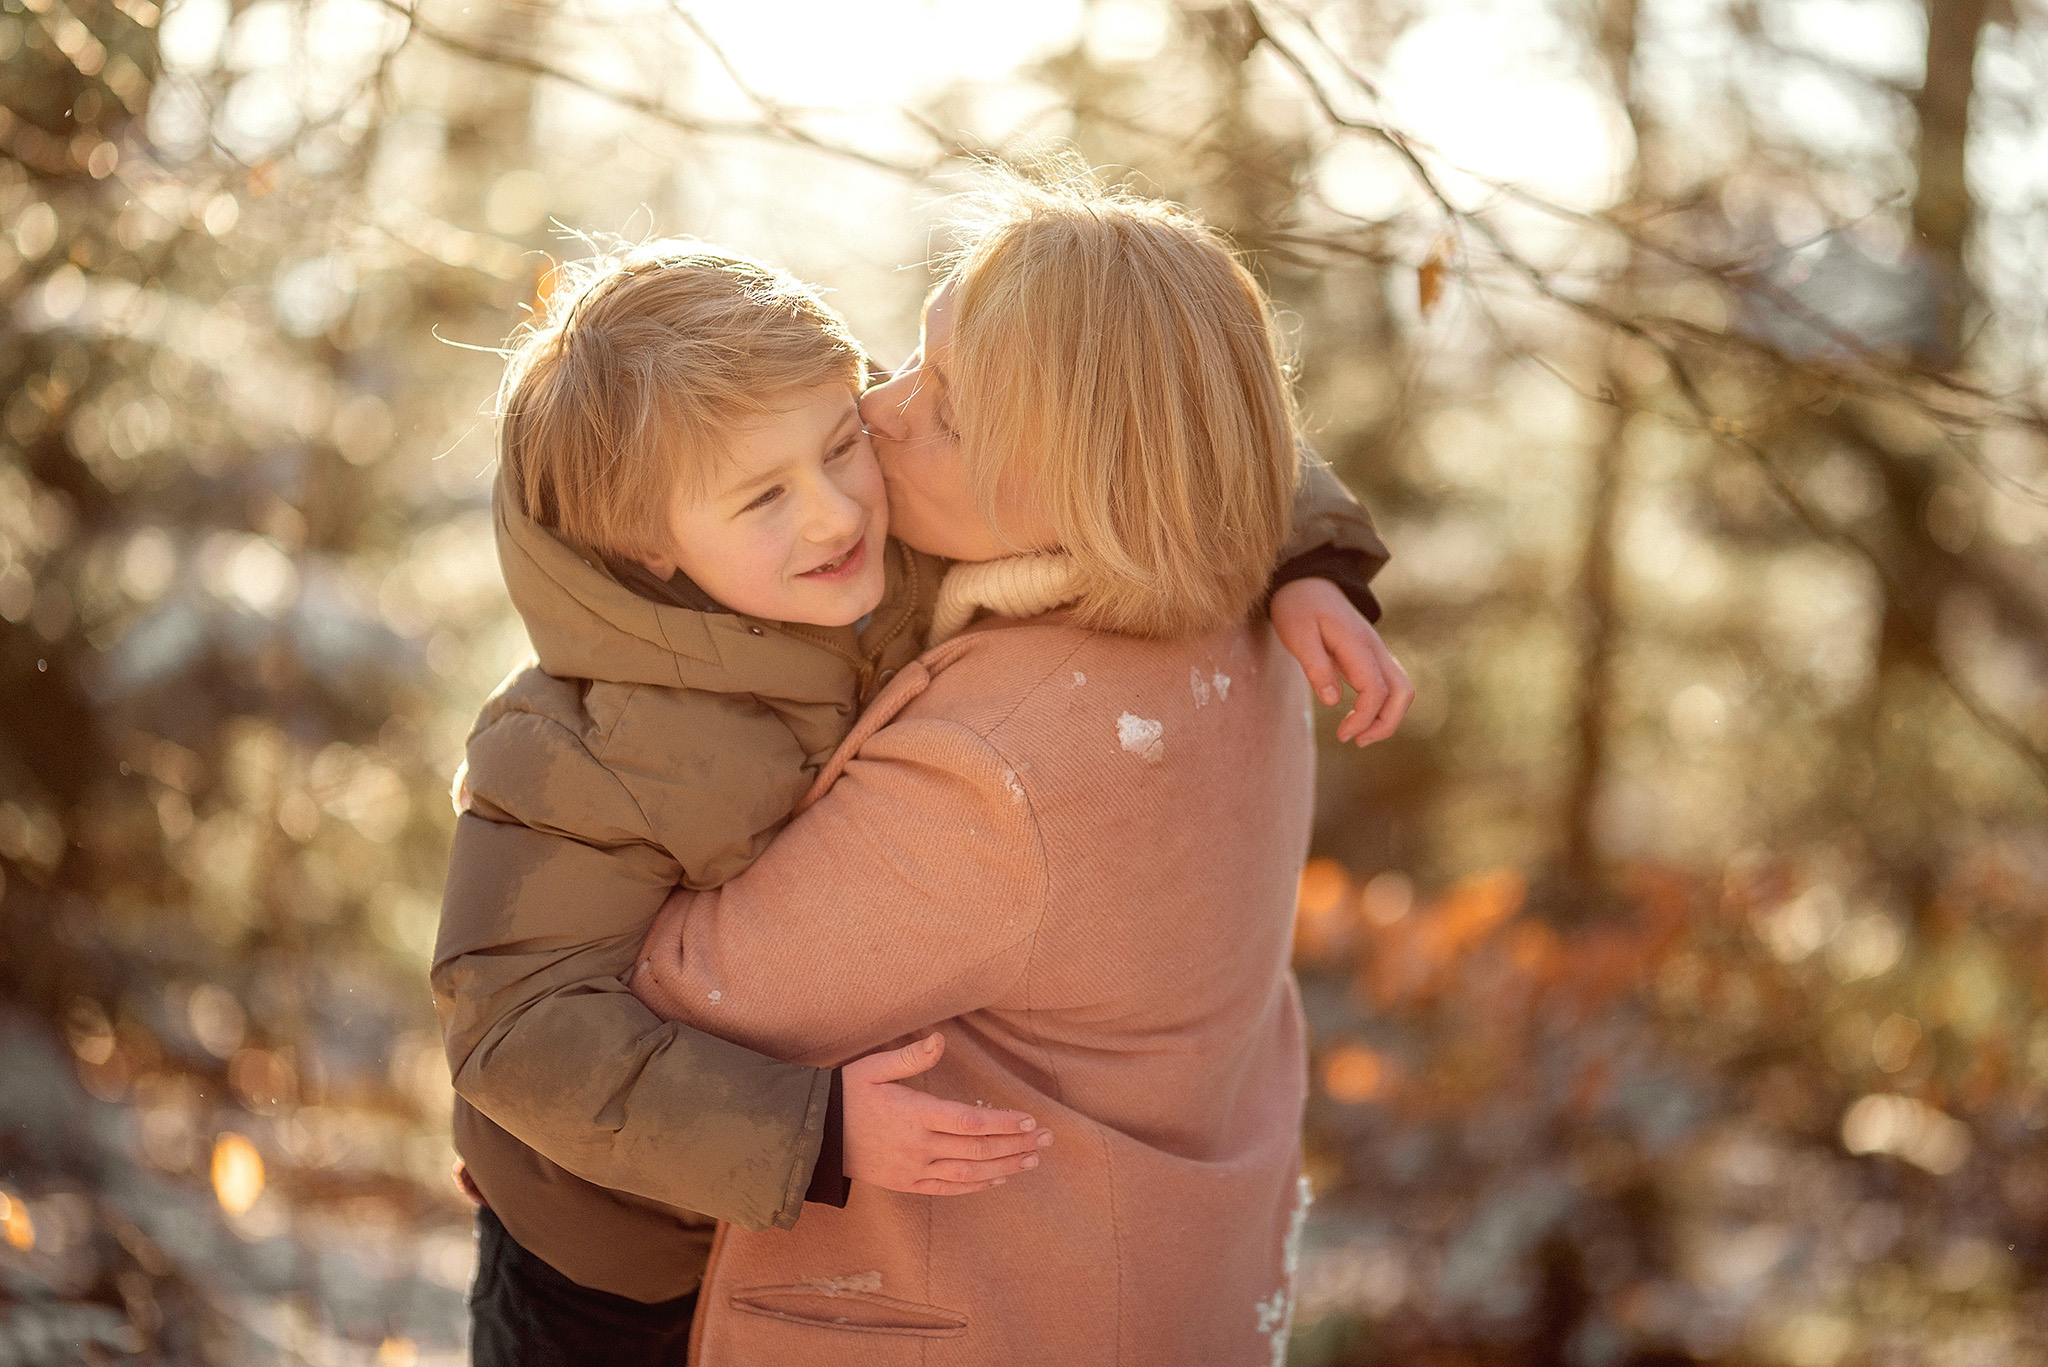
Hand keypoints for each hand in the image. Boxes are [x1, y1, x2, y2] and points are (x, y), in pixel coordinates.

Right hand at [842, 1033, 1052, 1194]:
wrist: (817, 1136)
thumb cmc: (847, 1094)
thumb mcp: (873, 1068)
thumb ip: (910, 1057)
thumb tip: (940, 1039)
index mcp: (914, 1114)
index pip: (969, 1122)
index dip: (1003, 1123)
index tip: (1030, 1120)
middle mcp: (918, 1146)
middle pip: (977, 1149)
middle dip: (1016, 1144)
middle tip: (1047, 1139)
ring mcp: (914, 1169)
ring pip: (969, 1172)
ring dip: (1004, 1166)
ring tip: (1032, 1159)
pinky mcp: (908, 1184)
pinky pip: (949, 1189)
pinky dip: (977, 1185)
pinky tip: (999, 1178)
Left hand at [1270, 577, 1412, 746]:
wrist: (1309, 582)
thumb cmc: (1298, 608)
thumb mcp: (1297, 636)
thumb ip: (1316, 667)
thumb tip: (1333, 701)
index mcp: (1357, 643)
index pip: (1375, 689)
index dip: (1364, 717)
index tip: (1342, 734)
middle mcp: (1375, 647)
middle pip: (1403, 692)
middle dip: (1386, 724)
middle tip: (1357, 741)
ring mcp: (1378, 651)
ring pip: (1402, 689)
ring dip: (1387, 717)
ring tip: (1359, 736)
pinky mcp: (1372, 656)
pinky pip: (1389, 684)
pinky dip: (1382, 706)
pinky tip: (1360, 718)